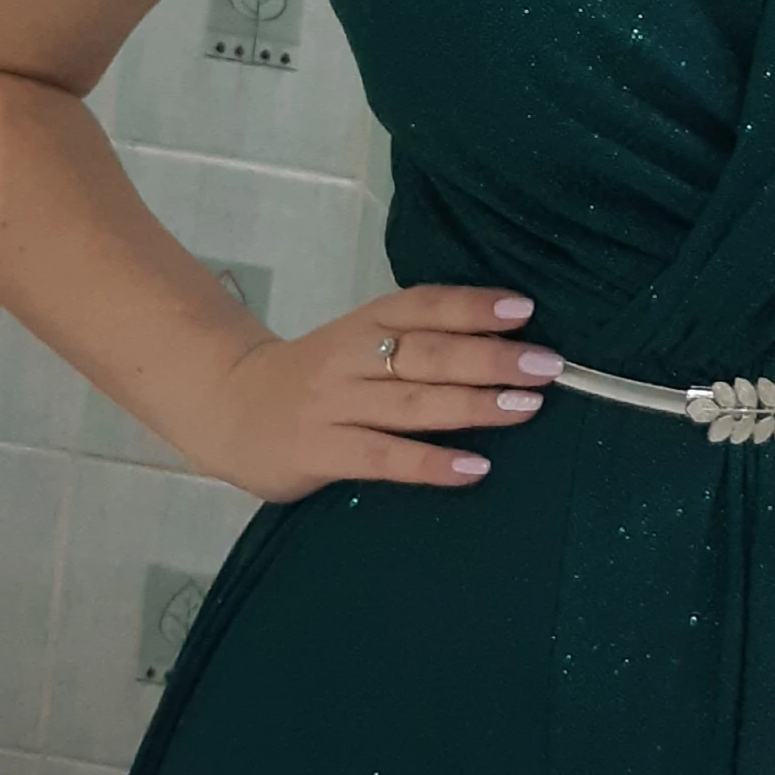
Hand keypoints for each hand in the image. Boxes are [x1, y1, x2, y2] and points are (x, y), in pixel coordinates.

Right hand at [170, 284, 563, 500]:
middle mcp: (352, 357)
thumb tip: (501, 342)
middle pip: (428, 354)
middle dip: (491, 358)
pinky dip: (431, 463)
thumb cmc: (314, 378)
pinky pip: (385, 457)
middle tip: (547, 366)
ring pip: (413, 402)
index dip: (472, 307)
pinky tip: (474, 468)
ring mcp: (336, 405)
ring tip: (526, 407)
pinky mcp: (322, 451)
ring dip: (474, 404)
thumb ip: (413, 341)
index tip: (524, 310)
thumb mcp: (357, 342)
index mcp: (364, 322)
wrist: (227, 406)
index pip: (423, 306)